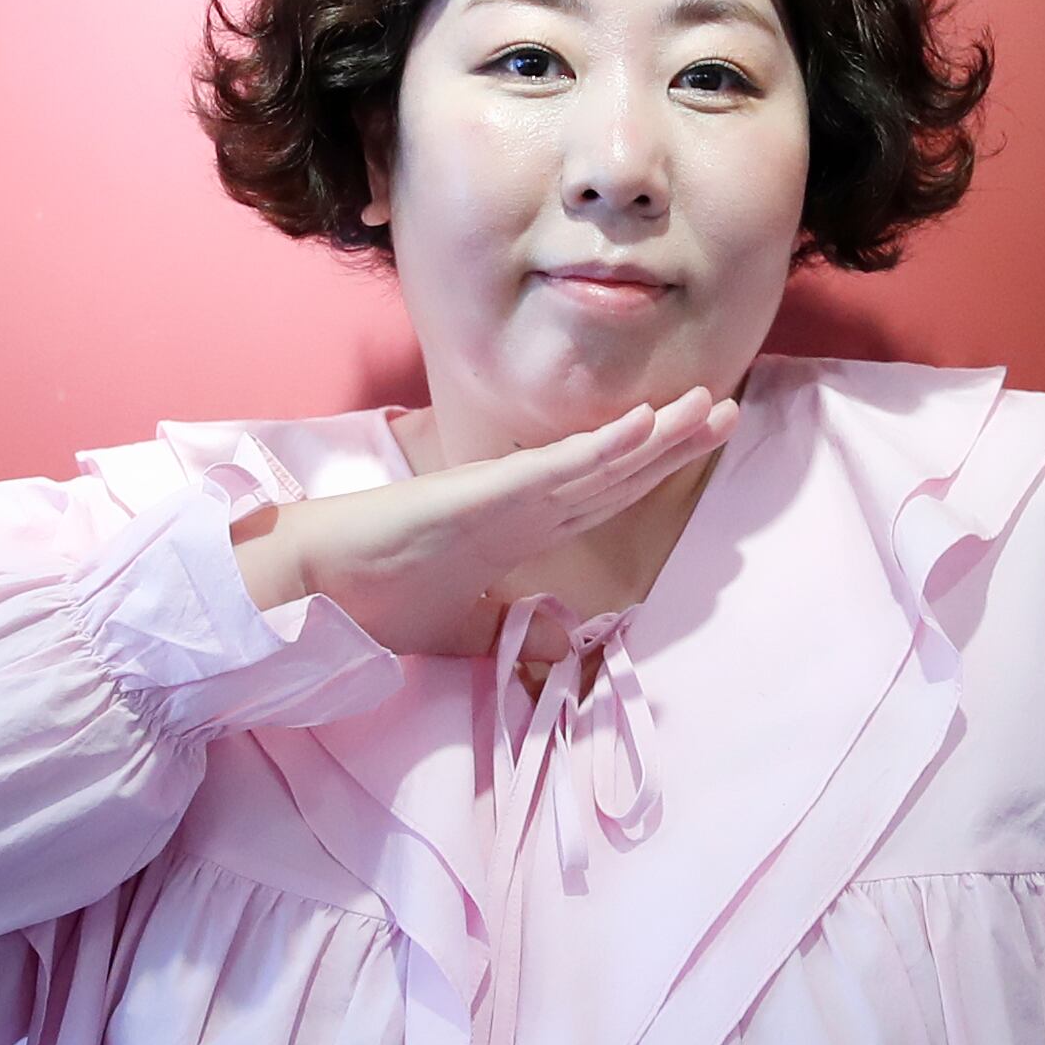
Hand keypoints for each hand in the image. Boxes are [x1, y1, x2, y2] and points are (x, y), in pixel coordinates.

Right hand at [234, 386, 738, 653]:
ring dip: (657, 433)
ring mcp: (508, 492)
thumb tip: (564, 641)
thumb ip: (516, 630)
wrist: (319, 590)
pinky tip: (646, 423)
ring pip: (600, 459)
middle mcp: (523, 501)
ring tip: (709, 404)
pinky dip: (604, 446)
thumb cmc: (380, 599)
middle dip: (674, 441)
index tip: (700, 447)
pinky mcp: (486, 493)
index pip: (605, 493)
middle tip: (726, 409)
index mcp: (522, 526)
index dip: (654, 470)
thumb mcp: (468, 630)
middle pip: (617, 468)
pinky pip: (557, 468)